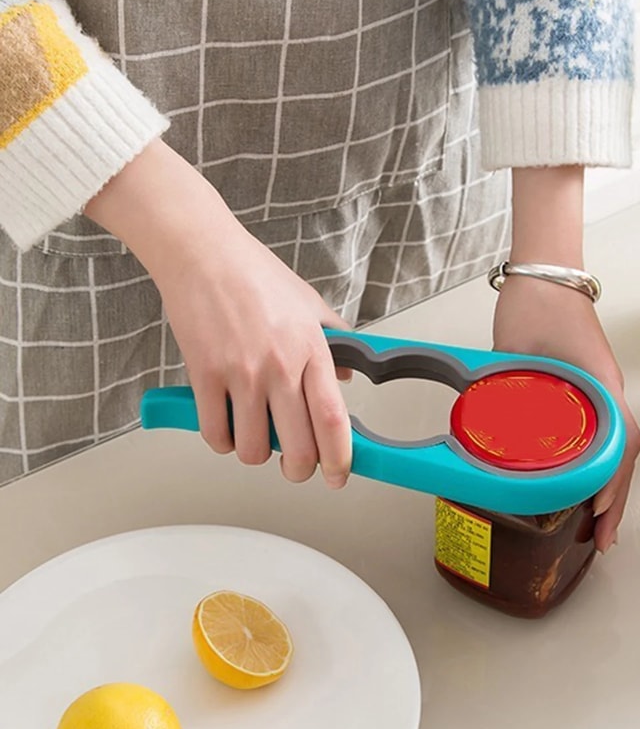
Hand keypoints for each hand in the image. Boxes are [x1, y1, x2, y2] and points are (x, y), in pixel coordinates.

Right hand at [159, 229, 352, 486]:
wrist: (203, 254)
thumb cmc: (254, 274)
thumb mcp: (309, 303)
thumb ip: (334, 341)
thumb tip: (347, 376)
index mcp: (311, 349)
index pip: (333, 419)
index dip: (339, 458)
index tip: (338, 475)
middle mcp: (279, 367)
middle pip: (297, 448)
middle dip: (299, 470)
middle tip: (296, 466)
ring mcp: (240, 375)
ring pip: (252, 450)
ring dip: (256, 453)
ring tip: (255, 435)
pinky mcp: (204, 376)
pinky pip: (214, 434)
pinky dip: (222, 441)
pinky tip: (227, 425)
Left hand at [493, 276, 639, 552]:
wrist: (546, 277)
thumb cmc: (535, 309)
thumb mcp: (515, 352)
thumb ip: (505, 389)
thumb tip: (486, 435)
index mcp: (599, 387)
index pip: (621, 445)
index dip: (613, 486)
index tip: (598, 517)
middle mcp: (607, 394)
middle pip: (625, 455)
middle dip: (615, 500)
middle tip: (599, 541)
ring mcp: (601, 392)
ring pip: (616, 447)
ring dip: (609, 486)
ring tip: (593, 524)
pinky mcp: (587, 389)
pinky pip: (601, 433)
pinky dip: (597, 464)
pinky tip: (582, 481)